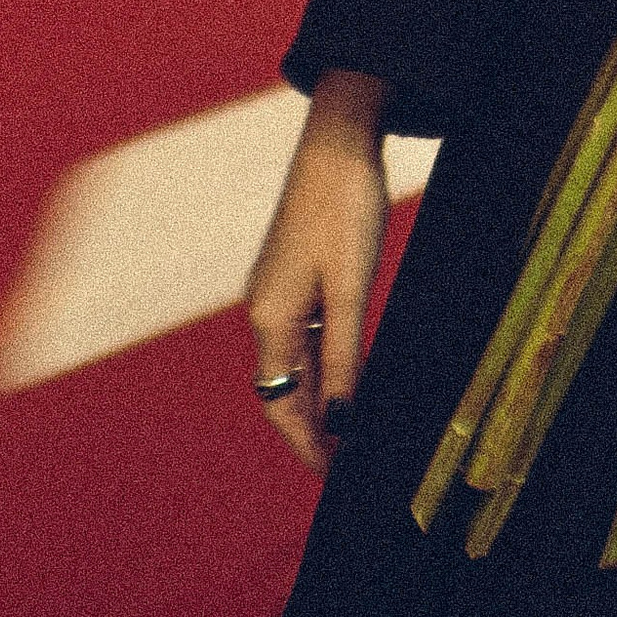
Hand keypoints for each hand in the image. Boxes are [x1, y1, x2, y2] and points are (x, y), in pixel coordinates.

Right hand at [243, 70, 388, 472]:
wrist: (338, 141)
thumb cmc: (345, 208)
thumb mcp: (352, 289)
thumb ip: (346, 358)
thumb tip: (341, 424)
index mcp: (270, 318)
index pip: (280, 403)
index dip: (305, 443)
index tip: (331, 476)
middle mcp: (264, 309)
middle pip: (283, 387)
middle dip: (310, 428)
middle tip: (346, 463)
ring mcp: (276, 290)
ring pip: (294, 362)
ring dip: (318, 397)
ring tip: (351, 430)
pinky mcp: (293, 273)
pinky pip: (304, 334)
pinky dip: (323, 363)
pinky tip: (348, 374)